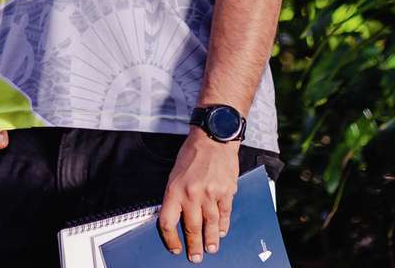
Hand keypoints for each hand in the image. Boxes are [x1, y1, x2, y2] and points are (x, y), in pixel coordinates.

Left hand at [157, 130, 240, 261]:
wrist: (214, 139)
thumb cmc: (192, 155)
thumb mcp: (175, 174)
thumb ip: (176, 196)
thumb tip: (177, 217)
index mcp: (174, 190)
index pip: (167, 222)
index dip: (171, 239)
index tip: (175, 248)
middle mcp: (191, 194)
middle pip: (191, 227)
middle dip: (194, 246)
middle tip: (196, 257)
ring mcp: (210, 194)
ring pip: (210, 224)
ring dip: (211, 240)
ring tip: (211, 250)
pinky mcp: (226, 192)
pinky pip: (224, 214)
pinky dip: (223, 225)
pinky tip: (222, 232)